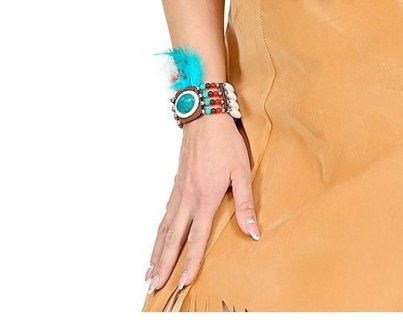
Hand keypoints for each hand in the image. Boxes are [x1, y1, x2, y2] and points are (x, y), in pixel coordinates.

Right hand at [146, 113, 260, 293]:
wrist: (205, 117)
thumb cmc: (225, 143)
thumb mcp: (241, 172)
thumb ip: (245, 204)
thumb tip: (253, 232)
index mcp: (205, 198)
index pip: (196, 238)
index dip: (190, 262)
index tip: (183, 282)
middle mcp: (188, 199)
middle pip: (172, 238)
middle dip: (163, 264)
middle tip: (154, 286)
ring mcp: (179, 191)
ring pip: (164, 228)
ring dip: (156, 252)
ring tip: (149, 272)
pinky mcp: (176, 184)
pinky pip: (165, 214)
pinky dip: (158, 232)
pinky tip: (157, 240)